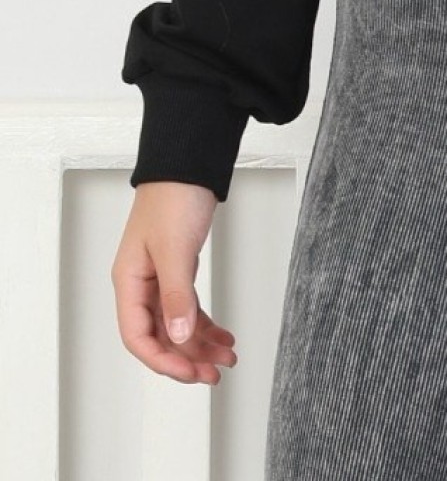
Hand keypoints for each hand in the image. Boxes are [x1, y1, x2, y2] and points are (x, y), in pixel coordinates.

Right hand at [112, 181, 237, 385]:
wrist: (189, 163)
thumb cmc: (174, 197)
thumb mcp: (175, 249)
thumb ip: (177, 295)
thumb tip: (180, 337)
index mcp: (129, 281)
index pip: (138, 337)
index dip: (163, 360)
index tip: (191, 372)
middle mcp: (141, 284)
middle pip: (159, 336)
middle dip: (187, 358)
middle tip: (215, 373)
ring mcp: (159, 278)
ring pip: (177, 324)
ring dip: (200, 344)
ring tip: (227, 357)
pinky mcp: (178, 269)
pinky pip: (188, 307)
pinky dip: (205, 323)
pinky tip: (223, 335)